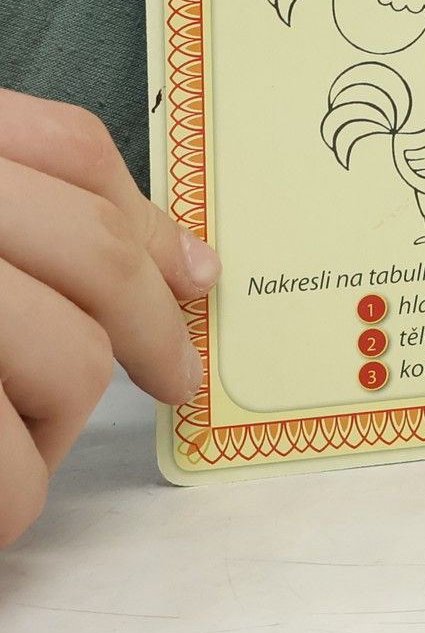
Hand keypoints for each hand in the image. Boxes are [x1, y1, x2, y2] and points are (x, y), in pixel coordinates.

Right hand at [0, 91, 219, 548]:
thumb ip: (45, 206)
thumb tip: (193, 266)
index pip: (65, 145)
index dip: (146, 214)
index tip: (197, 279)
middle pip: (89, 251)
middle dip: (143, 325)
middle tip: (175, 376)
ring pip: (66, 359)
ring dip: (61, 415)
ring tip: (20, 435)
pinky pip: (9, 470)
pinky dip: (16, 487)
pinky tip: (3, 472)